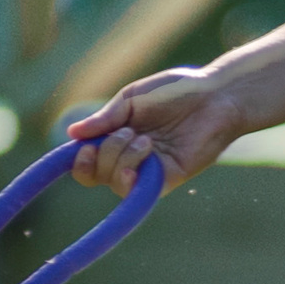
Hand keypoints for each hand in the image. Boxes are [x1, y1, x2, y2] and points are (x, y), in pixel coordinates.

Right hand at [66, 69, 253, 196]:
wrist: (213, 96)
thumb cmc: (175, 91)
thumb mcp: (131, 99)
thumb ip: (104, 118)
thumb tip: (71, 134)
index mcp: (117, 138)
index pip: (87, 162)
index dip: (79, 161)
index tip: (83, 147)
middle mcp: (129, 158)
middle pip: (95, 175)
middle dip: (104, 153)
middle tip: (127, 132)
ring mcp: (147, 171)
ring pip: (114, 182)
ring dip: (121, 158)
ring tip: (146, 140)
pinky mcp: (167, 180)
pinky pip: (137, 191)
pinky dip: (130, 179)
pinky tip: (136, 165)